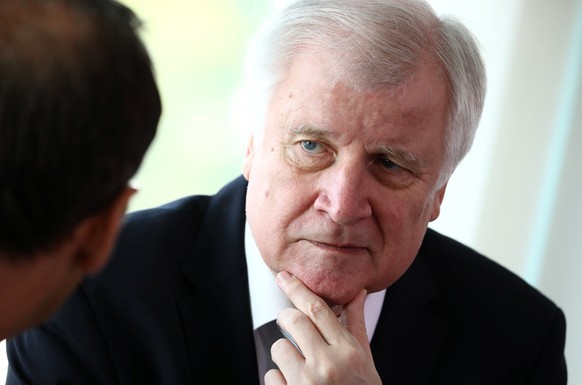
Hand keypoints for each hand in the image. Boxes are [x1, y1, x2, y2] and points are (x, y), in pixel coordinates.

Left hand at [265, 271, 381, 384]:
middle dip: (286, 317)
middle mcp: (327, 365)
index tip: (284, 276)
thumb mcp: (364, 360)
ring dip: (285, 355)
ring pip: (278, 349)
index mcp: (348, 351)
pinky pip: (271, 377)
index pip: (317, 309)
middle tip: (288, 321)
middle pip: (292, 320)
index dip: (297, 288)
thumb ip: (355, 325)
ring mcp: (306, 384)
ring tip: (301, 369)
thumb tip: (358, 293)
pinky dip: (280, 381)